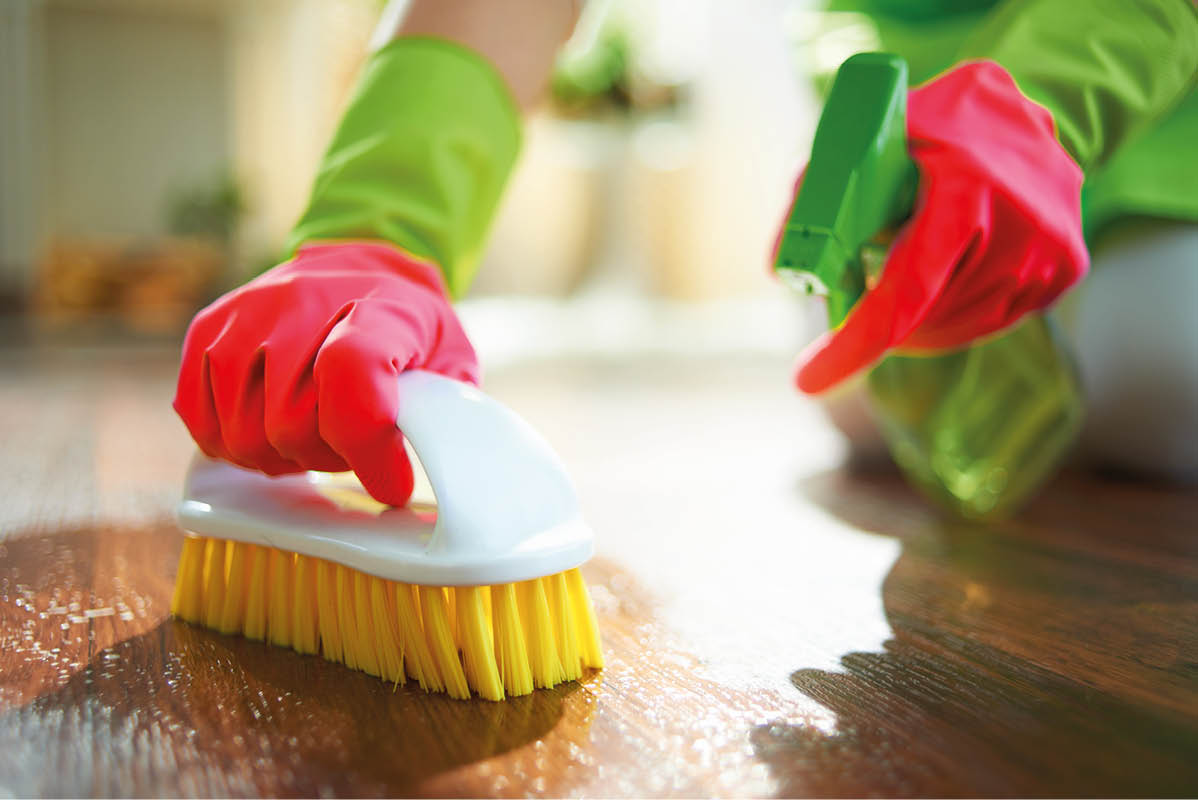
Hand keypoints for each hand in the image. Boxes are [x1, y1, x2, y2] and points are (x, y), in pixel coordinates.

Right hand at [173, 241, 477, 505]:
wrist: (362, 265)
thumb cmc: (411, 329)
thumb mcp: (452, 362)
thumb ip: (443, 414)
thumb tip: (437, 472)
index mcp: (379, 306)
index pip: (352, 374)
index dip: (369, 448)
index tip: (392, 484)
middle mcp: (303, 299)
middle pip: (290, 422)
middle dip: (324, 457)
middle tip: (348, 443)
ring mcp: (247, 312)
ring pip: (242, 433)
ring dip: (279, 455)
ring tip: (312, 432)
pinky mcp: (207, 328)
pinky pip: (200, 421)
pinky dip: (232, 444)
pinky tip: (269, 427)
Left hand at [793, 61, 1088, 393]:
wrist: (1031, 104)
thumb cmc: (932, 126)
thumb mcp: (868, 140)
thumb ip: (818, 193)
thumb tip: (782, 268)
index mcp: (969, 187)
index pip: (909, 289)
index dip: (858, 343)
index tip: (808, 382)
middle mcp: (1020, 224)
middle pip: (925, 319)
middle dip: (876, 326)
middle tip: (851, 306)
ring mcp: (1051, 251)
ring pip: (955, 328)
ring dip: (915, 320)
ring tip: (908, 268)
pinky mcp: (1066, 270)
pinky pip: (989, 320)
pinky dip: (951, 313)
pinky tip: (948, 270)